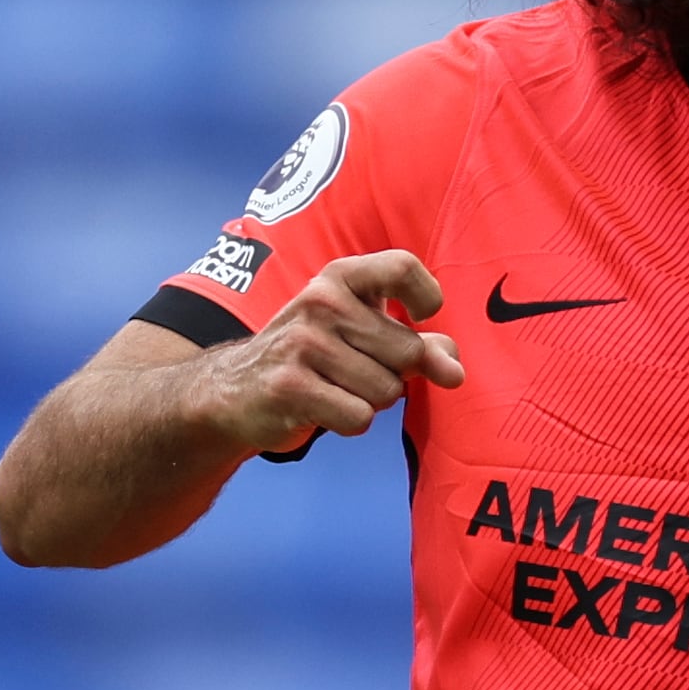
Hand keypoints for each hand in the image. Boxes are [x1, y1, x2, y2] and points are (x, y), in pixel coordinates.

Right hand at [199, 253, 460, 455]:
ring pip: (387, 390)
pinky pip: (359, 417)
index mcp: (340, 278)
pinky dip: (351, 422)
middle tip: (358, 372)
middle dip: (397, 375)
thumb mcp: (360, 334)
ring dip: (372, 401)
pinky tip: (323, 408)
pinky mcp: (291, 386)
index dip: (426, 298)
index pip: (403, 267)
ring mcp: (303, 343)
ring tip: (336, 388)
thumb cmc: (313, 357)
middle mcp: (321, 302)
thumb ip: (417, 344)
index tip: (418, 320)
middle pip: (408, 351)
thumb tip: (454, 369)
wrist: (234, 390)